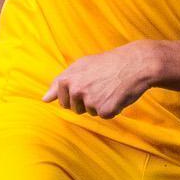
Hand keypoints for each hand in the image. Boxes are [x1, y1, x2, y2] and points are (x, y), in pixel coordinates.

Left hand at [43, 42, 161, 117]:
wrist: (135, 64)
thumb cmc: (107, 63)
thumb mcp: (80, 66)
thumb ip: (59, 83)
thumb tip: (44, 100)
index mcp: (66, 80)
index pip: (63, 101)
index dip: (76, 94)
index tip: (88, 84)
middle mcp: (76, 91)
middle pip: (75, 109)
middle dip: (86, 101)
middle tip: (100, 85)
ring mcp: (90, 102)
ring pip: (91, 112)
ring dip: (100, 104)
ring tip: (110, 88)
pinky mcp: (105, 111)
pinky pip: (106, 115)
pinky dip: (113, 108)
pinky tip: (117, 95)